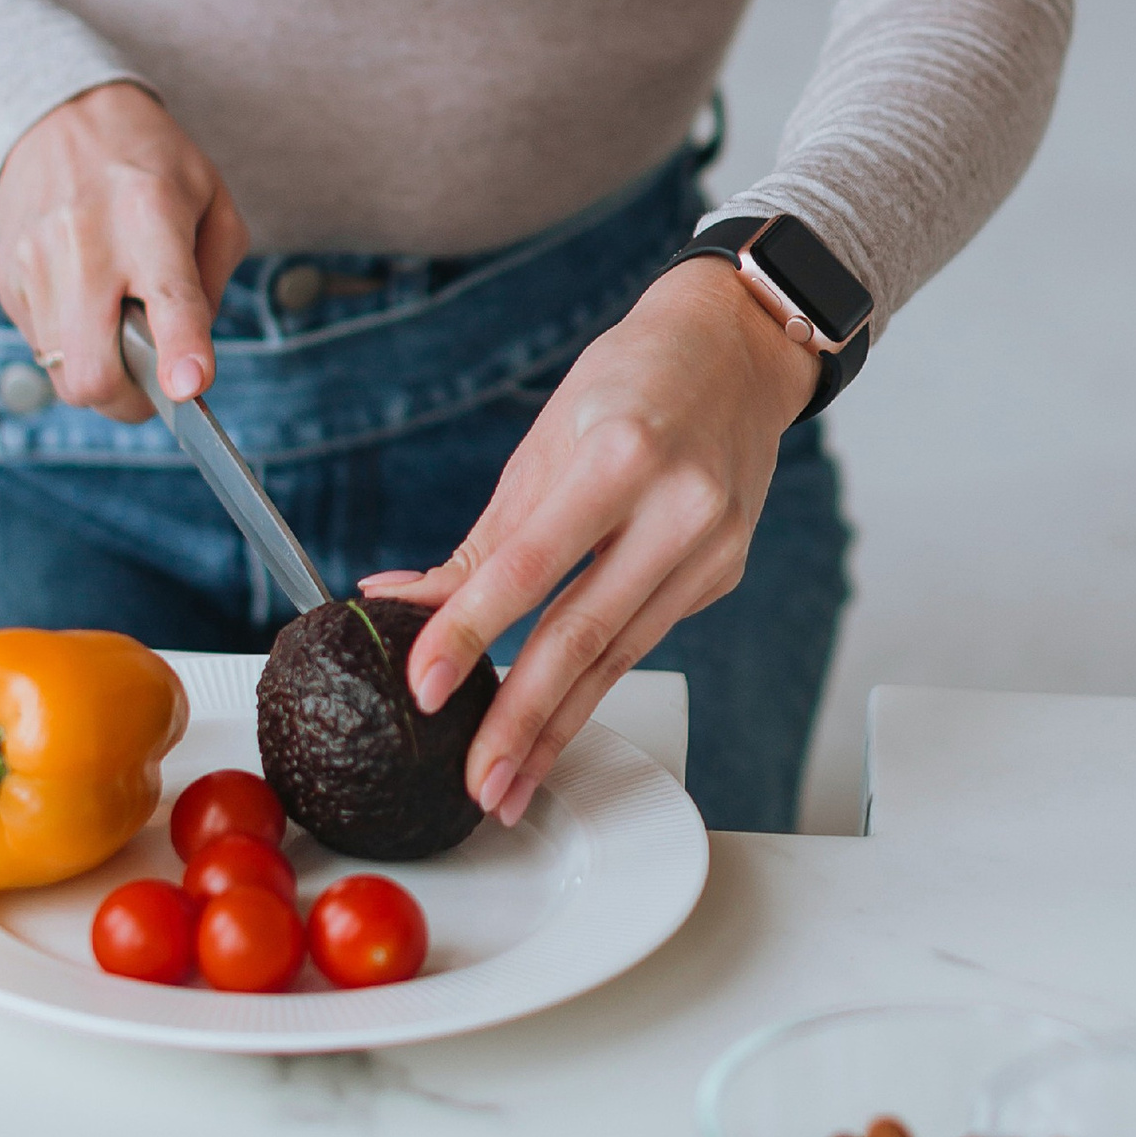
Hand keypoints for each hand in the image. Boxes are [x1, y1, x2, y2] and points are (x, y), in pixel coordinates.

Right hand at [0, 82, 245, 419]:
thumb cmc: (150, 161)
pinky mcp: (5, 278)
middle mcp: (84, 243)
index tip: (188, 388)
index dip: (180, 352)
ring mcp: (33, 264)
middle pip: (94, 371)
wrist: (59, 113)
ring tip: (118, 329)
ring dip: (101, 373)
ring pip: (64, 374)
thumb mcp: (212, 201)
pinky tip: (86, 305)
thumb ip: (211, 280)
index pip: (168, 299)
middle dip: (130, 401)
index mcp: (149, 216)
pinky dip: (72, 345)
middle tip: (154, 384)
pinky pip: (41, 347)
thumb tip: (187, 358)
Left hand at [363, 260, 816, 824]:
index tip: (425, 687)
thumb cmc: (631, 380)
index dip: (472, 633)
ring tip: (510, 783)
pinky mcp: (723, 574)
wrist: (737, 352)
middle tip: (479, 784)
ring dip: (559, 729)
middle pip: (584, 634)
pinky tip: (558, 723)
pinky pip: (643, 637)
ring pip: (619, 657)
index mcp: (621, 456)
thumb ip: (481, 540)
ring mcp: (712, 547)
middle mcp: (679, 507)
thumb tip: (397, 603)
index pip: (530, 566)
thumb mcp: (545, 441)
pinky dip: (595, 683)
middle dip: (523, 722)